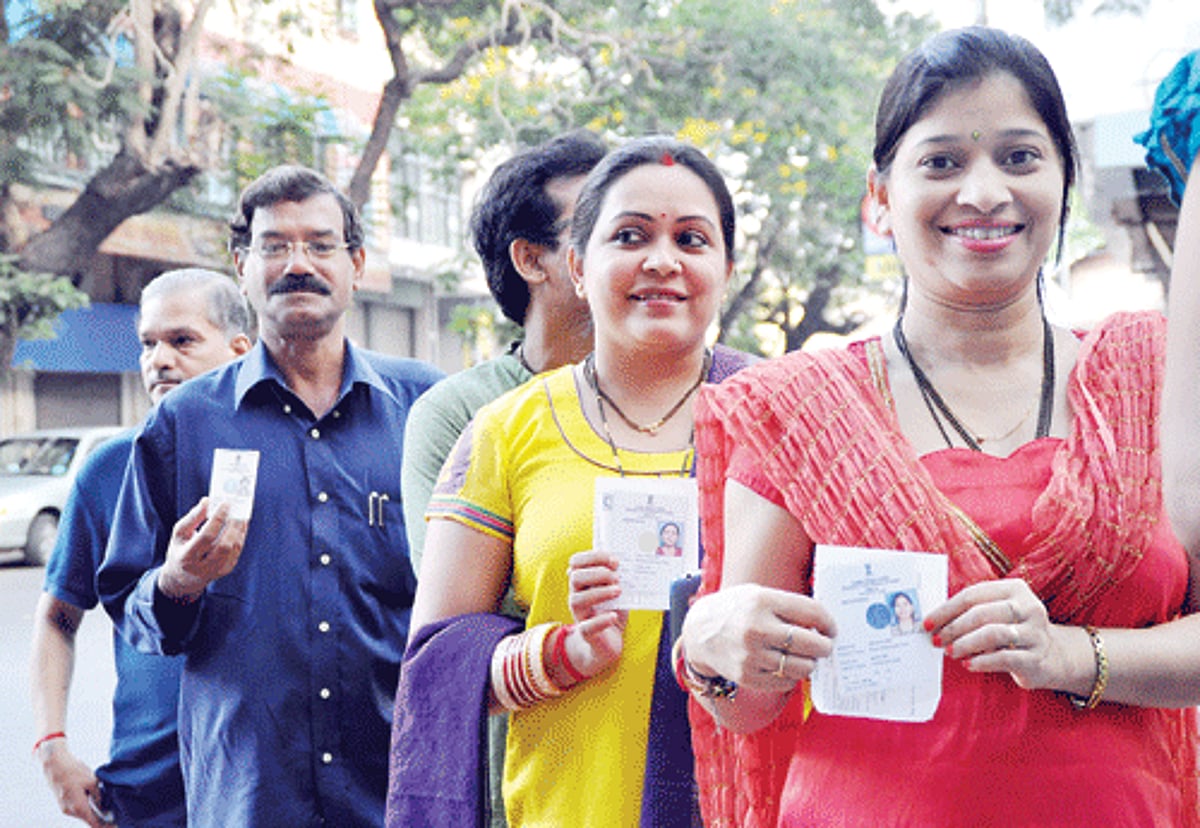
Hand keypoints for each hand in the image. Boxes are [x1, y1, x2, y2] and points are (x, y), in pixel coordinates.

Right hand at [36, 740, 109, 826]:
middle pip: (89, 820)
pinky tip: (96, 803)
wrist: (54, 763)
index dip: (105, 826)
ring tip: (108, 809)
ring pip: (83, 814)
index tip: (116, 826)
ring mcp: (65, 808)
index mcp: (78, 807)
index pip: (94, 823)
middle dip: (102, 820)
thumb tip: (103, 806)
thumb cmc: (73, 770)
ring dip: (94, 813)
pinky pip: (78, 809)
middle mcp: (70, 811)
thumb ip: (98, 796)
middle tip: (115, 817)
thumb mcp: (92, 781)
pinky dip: (87, 808)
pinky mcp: (63, 803)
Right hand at [158, 498, 246, 601]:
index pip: (206, 537)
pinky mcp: (226, 570)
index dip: (217, 519)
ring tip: (240, 514)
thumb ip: (193, 517)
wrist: (182, 578)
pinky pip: (237, 551)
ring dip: (239, 530)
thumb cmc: (180, 549)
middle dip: (233, 526)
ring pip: (233, 549)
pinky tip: (240, 525)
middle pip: (224, 546)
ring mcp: (216, 571)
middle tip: (238, 509)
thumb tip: (208, 500)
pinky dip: (240, 536)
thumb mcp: (180, 534)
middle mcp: (202, 567)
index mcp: (187, 557)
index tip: (225, 504)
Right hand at [564, 550, 626, 677]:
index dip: (594, 557)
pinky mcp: (586, 633)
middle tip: (617, 577)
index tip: (615, 560)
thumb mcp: (617, 589)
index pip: (576, 561)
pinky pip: (586, 627)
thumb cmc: (613, 608)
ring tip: (618, 591)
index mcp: (582, 580)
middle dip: (597, 573)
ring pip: (577, 600)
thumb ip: (619, 576)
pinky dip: (601, 620)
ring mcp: (579, 614)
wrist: (610, 639)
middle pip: (575, 577)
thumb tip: (632, 560)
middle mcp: (576, 595)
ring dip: (599, 593)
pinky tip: (613, 616)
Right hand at [680, 583, 835, 692]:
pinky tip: (786, 665)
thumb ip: (787, 606)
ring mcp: (751, 655)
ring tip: (805, 656)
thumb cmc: (736, 610)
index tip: (831, 628)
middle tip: (825, 646)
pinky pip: (786, 681)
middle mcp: (756, 628)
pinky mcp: (747, 676)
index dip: (828, 622)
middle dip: (825, 646)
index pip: (812, 612)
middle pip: (811, 643)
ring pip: (802, 667)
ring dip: (810, 663)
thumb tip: (823, 625)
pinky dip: (792, 675)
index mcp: (762, 601)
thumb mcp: (757, 595)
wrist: (699, 632)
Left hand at [923, 578, 1063, 689]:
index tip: (926, 623)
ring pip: (993, 634)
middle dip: (953, 627)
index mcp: (1014, 589)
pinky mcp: (1036, 658)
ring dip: (966, 643)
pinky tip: (968, 664)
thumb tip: (933, 622)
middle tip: (936, 640)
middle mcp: (1028, 607)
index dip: (946, 609)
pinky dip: (982, 661)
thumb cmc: (1012, 630)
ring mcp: (1035, 633)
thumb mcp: (997, 614)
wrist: (1052, 657)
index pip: (973, 595)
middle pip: (982, 613)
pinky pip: (1004, 658)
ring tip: (950, 652)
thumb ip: (971, 612)